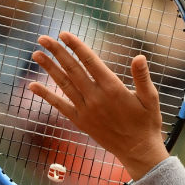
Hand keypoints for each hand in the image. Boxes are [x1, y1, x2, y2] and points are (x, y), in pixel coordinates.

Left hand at [28, 31, 168, 178]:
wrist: (138, 151)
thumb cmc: (147, 122)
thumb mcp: (151, 98)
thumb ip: (142, 77)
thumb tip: (139, 57)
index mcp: (112, 88)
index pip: (90, 60)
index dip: (76, 45)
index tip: (63, 34)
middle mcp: (96, 97)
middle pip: (72, 69)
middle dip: (57, 52)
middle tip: (42, 38)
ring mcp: (86, 110)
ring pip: (64, 84)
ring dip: (49, 68)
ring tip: (36, 54)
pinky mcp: (81, 122)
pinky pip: (60, 106)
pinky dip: (46, 95)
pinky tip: (33, 86)